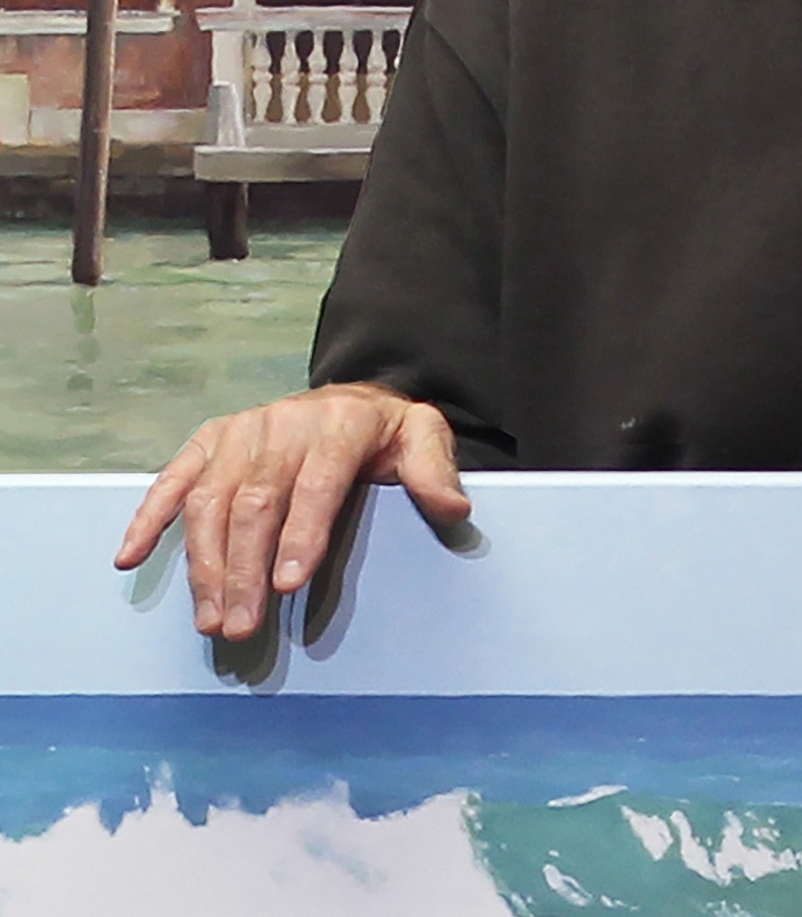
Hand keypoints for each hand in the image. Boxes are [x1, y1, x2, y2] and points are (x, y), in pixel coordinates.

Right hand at [114, 383, 470, 640]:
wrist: (353, 395)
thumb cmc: (386, 432)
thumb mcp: (424, 437)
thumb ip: (435, 470)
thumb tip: (453, 509)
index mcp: (340, 425)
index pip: (317, 484)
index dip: (301, 534)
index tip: (288, 584)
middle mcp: (284, 423)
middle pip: (256, 502)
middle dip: (246, 568)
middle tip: (240, 626)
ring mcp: (242, 431)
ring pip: (211, 500)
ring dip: (204, 562)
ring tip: (209, 617)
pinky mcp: (211, 439)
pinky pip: (173, 477)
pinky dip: (148, 516)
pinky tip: (129, 558)